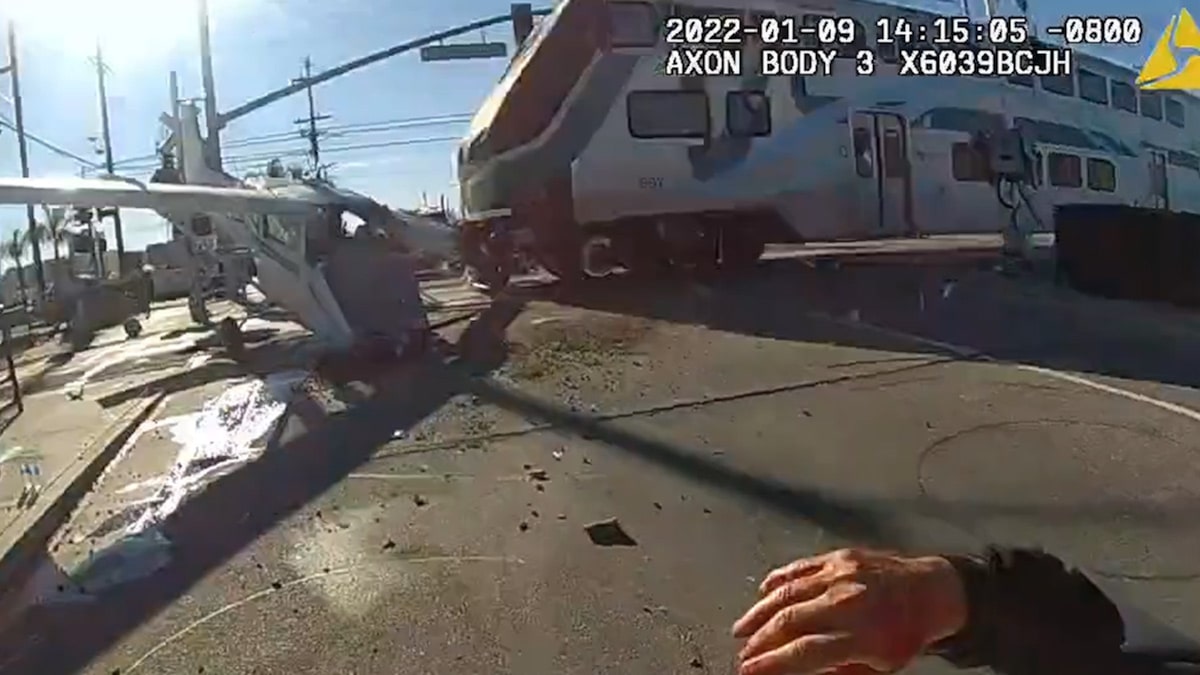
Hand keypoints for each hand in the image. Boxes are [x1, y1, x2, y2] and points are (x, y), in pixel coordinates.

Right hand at [731, 548, 967, 674]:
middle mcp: (848, 602)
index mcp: (861, 636)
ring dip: (758, 613)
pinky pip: (798, 569)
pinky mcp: (837, 557)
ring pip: (786, 592)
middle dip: (759, 642)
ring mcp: (841, 575)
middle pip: (789, 622)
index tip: (749, 671)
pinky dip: (776, 581)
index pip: (803, 652)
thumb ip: (838, 671)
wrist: (931, 591)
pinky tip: (761, 593)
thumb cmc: (905, 634)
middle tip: (743, 655)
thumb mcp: (879, 666)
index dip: (771, 664)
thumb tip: (796, 672)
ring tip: (742, 629)